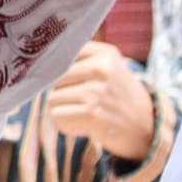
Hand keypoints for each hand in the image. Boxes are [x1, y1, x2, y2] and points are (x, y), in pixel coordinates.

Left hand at [47, 42, 158, 166]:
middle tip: (82, 101)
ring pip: (51, 99)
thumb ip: (78, 58)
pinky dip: (66, 124)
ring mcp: (96, 91)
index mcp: (105, 53)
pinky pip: (57, 116)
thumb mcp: (108, 67)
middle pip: (52, 79)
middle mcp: (101, 68)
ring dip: (63, 110)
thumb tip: (35, 59)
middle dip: (61, 92)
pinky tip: (84, 124)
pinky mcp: (91, 113)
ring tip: (85, 112)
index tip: (64, 79)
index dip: (55, 70)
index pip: (60, 55)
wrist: (146, 128)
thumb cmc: (117, 96)